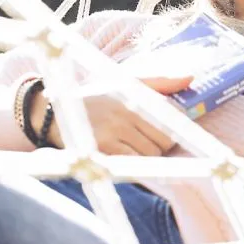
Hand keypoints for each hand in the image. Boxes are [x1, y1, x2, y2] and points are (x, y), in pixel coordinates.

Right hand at [28, 74, 192, 154]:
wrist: (53, 109)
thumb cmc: (95, 95)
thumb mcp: (124, 82)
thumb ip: (159, 82)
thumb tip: (191, 77)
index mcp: (132, 97)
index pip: (170, 121)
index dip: (171, 131)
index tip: (164, 133)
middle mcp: (124, 114)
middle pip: (163, 142)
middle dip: (160, 146)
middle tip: (144, 141)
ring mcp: (112, 133)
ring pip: (149, 155)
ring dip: (146, 157)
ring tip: (131, 148)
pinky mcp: (100, 150)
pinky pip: (131, 165)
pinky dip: (133, 165)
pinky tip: (124, 158)